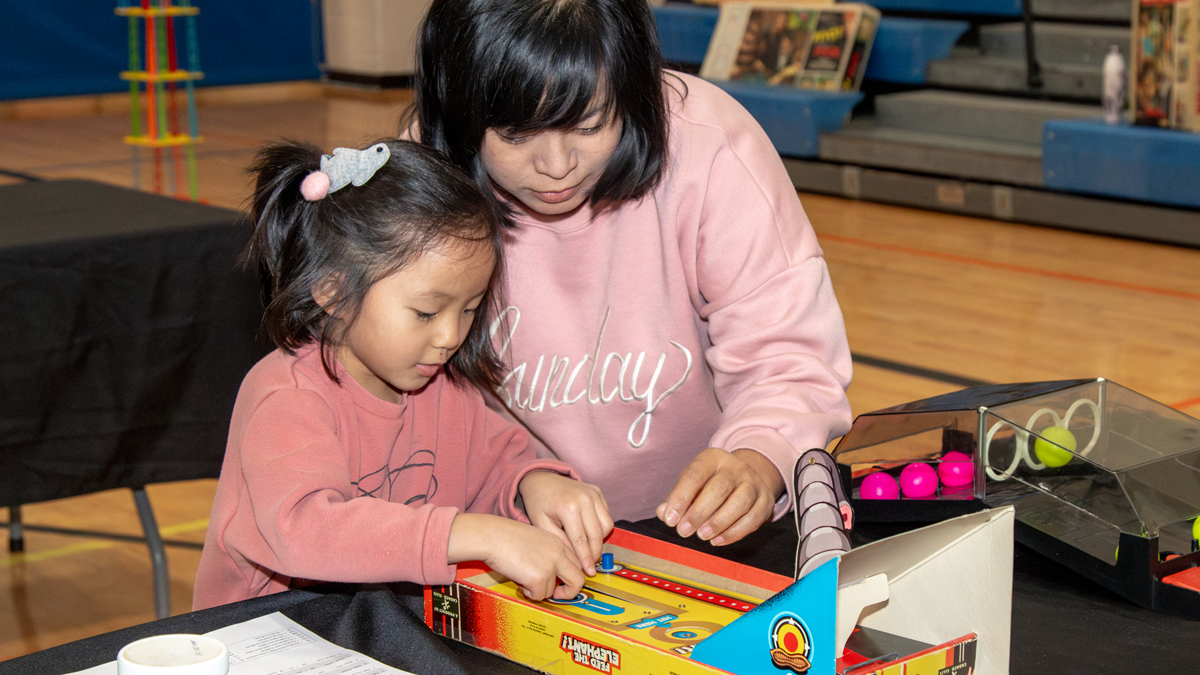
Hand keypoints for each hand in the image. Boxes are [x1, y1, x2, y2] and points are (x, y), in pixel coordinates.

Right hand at [448, 513, 585, 600]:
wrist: (491, 536)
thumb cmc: (505, 537)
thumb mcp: (534, 540)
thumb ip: (546, 554)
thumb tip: (550, 576)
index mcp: (558, 542)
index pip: (576, 563)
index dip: (570, 575)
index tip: (563, 583)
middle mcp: (558, 553)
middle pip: (578, 579)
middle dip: (570, 591)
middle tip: (557, 593)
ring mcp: (551, 565)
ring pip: (553, 591)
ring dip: (539, 590)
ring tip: (524, 578)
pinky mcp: (539, 578)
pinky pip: (539, 596)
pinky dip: (529, 593)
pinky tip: (519, 581)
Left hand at [519, 472, 613, 575]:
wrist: (541, 479)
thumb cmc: (539, 503)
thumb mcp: (542, 525)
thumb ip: (560, 542)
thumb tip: (576, 560)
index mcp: (568, 507)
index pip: (581, 540)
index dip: (586, 559)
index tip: (589, 573)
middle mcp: (584, 498)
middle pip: (597, 534)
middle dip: (595, 553)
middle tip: (590, 565)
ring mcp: (593, 493)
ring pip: (606, 525)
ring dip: (600, 540)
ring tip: (588, 547)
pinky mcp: (598, 491)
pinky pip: (606, 515)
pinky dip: (601, 527)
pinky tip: (589, 532)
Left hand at [656, 447, 783, 545]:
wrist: (745, 477)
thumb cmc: (711, 483)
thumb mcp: (693, 483)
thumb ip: (677, 497)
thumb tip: (664, 512)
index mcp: (713, 458)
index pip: (695, 474)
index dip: (680, 498)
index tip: (670, 519)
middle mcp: (736, 467)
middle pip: (719, 487)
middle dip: (699, 512)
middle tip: (684, 531)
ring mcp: (754, 483)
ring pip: (741, 501)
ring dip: (719, 522)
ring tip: (702, 536)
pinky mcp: (766, 500)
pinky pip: (753, 518)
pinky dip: (735, 532)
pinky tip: (718, 540)